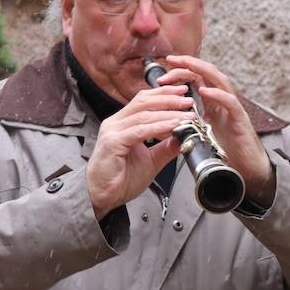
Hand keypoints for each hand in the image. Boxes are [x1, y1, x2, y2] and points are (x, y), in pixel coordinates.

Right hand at [86, 85, 191, 218]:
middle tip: (188, 101)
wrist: (101, 197)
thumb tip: (183, 138)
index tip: (183, 92)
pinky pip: (140, 131)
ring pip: (144, 115)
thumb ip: (165, 149)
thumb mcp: (150, 161)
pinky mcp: (113, 142)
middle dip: (169, 99)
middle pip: (144, 102)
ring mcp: (112, 131)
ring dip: (168, 113)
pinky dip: (159, 127)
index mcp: (122, 123)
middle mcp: (115, 123)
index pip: (143, 100)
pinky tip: (173, 126)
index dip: (164, 94)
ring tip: (186, 115)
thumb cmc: (119, 180)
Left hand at [162, 55, 275, 207]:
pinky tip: (204, 91)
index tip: (162, 73)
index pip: (197, 79)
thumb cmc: (225, 153)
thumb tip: (167, 118)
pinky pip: (230, 102)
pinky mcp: (240, 121)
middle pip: (208, 73)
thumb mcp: (201, 132)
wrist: (248, 171)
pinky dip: (217, 94)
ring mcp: (233, 109)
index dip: (180, 72)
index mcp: (213, 103)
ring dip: (202, 71)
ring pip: (220, 80)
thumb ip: (189, 121)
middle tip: (171, 60)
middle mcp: (224, 101)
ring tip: (186, 65)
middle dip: (189, 63)